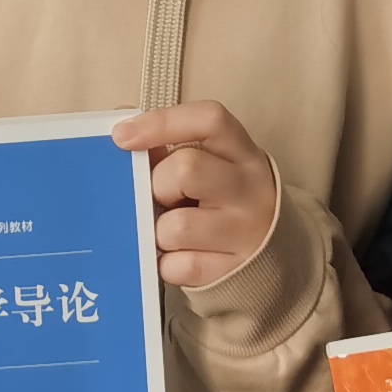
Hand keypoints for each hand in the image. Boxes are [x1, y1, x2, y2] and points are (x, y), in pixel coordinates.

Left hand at [111, 101, 280, 291]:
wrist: (270, 257)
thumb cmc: (223, 201)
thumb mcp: (211, 166)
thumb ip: (167, 147)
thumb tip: (121, 132)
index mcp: (242, 153)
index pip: (210, 120)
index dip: (162, 122)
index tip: (122, 136)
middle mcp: (250, 188)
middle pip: (187, 169)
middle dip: (158, 186)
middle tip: (162, 199)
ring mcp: (245, 232)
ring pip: (176, 226)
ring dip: (159, 231)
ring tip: (171, 232)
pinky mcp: (233, 270)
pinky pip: (178, 266)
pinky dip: (167, 264)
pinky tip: (179, 257)